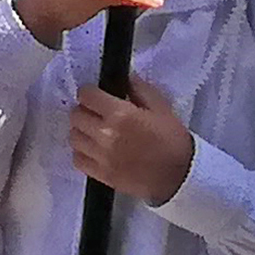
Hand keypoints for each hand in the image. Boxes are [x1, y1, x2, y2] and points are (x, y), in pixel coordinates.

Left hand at [65, 70, 196, 207]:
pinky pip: (77, 159)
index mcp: (121, 115)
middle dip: (85, 110)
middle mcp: (106, 135)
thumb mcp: (162, 108)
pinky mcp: (101, 175)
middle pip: (76, 115)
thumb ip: (139, 89)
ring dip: (82, 132)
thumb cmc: (173, 141)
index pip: (86, 95)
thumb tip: (123, 78)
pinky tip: (95, 150)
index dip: (90, 92)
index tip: (97, 96)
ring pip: (73, 137)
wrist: (181, 176)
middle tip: (98, 114)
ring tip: (95, 133)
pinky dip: (82, 153)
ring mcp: (101, 157)